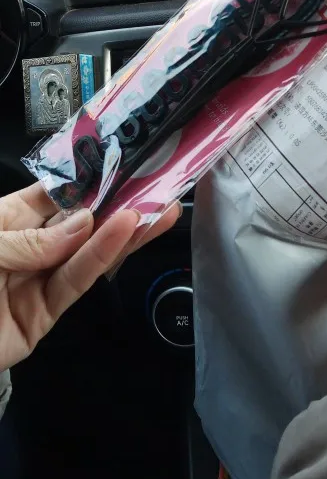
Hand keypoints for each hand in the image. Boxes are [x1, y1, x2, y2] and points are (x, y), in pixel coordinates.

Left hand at [0, 183, 178, 370]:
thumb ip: (27, 238)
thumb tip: (83, 223)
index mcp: (7, 218)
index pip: (57, 193)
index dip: (90, 178)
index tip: (128, 162)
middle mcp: (27, 246)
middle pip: (80, 222)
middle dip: (119, 204)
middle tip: (159, 186)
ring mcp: (36, 281)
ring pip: (87, 252)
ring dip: (124, 231)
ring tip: (158, 210)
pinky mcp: (43, 316)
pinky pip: (75, 283)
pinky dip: (101, 259)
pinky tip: (125, 236)